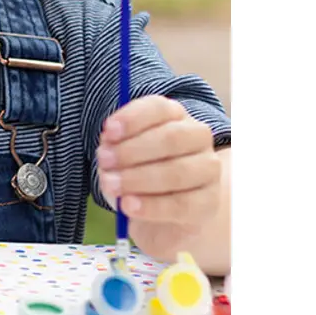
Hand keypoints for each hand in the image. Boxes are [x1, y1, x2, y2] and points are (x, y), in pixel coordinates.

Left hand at [97, 95, 222, 258]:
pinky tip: (129, 206)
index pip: (158, 108)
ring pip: (178, 171)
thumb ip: (113, 148)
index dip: (132, 119)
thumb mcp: (120, 154)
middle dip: (133, 150)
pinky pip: (182, 204)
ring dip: (139, 179)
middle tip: (105, 161)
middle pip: (171, 138)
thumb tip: (107, 150)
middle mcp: (198, 136)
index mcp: (174, 115)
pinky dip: (152, 206)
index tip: (108, 132)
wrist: (160, 206)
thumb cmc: (136, 169)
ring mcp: (208, 168)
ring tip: (111, 186)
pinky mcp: (210, 200)